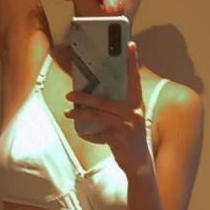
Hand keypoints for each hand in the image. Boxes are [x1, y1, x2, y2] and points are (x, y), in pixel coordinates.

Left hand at [64, 42, 149, 176]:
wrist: (140, 164)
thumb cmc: (131, 138)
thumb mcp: (129, 119)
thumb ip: (119, 106)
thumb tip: (95, 95)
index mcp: (136, 104)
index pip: (134, 79)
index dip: (132, 62)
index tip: (131, 45)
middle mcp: (134, 112)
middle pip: (105, 100)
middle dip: (85, 97)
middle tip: (70, 94)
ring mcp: (127, 126)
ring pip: (98, 115)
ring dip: (81, 113)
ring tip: (69, 112)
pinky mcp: (119, 139)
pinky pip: (98, 133)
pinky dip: (89, 134)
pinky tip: (83, 133)